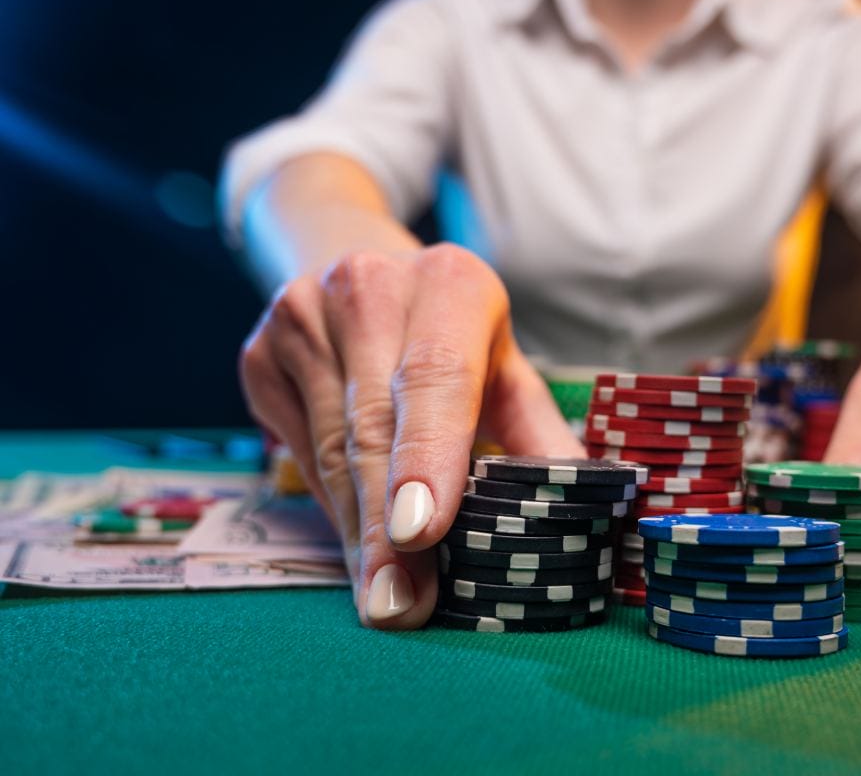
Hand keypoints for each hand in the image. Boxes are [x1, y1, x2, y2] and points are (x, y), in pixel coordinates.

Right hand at [239, 245, 583, 627]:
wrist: (362, 268)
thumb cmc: (454, 336)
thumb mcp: (508, 371)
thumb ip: (543, 437)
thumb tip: (589, 514)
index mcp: (450, 283)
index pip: (436, 378)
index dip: (427, 458)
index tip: (422, 532)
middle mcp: (368, 288)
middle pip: (374, 425)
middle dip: (386, 528)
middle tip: (401, 605)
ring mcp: (301, 317)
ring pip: (328, 449)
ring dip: (357, 533)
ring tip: (384, 598)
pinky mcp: (259, 355)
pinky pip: (298, 452)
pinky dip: (332, 507)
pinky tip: (359, 546)